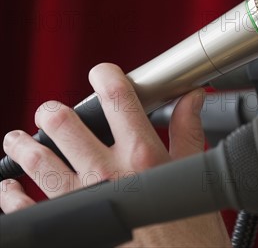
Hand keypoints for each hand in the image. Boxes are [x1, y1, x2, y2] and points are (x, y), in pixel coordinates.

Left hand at [0, 63, 230, 246]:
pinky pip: (25, 210)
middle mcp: (107, 173)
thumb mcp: (194, 172)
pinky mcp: (70, 229)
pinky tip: (10, 188)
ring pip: (37, 161)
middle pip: (63, 124)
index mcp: (142, 156)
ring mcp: (83, 201)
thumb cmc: (192, 229)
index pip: (117, 99)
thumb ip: (188, 130)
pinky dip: (11, 197)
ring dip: (22, 145)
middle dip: (53, 112)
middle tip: (52, 113)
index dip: (106, 76)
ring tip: (18, 139)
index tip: (102, 74)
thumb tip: (191, 98)